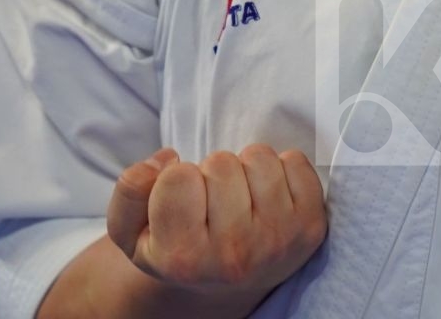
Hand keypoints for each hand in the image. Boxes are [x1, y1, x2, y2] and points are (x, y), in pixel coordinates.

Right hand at [107, 145, 327, 312]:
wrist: (225, 283)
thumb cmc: (177, 246)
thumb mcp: (131, 230)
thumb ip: (130, 191)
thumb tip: (167, 158)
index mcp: (184, 258)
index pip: (178, 177)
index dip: (176, 178)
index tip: (182, 201)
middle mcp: (233, 255)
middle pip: (220, 163)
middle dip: (212, 172)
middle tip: (212, 201)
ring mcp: (277, 241)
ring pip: (258, 157)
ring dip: (246, 167)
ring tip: (239, 196)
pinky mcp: (310, 227)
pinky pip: (296, 161)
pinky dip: (280, 168)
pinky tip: (266, 197)